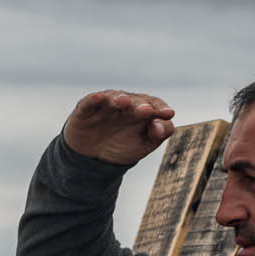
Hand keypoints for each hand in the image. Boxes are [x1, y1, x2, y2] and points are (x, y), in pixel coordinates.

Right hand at [61, 90, 175, 165]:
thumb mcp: (144, 145)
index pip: (155, 105)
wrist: (93, 158)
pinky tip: (99, 97)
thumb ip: (157, 135)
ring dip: (119, 98)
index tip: (168, 114)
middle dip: (141, 105)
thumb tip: (160, 125)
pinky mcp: (86, 109)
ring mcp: (106, 105)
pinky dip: (94, 98)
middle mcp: (125, 104)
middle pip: (135, 101)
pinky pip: (90, 101)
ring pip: (114, 97)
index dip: (161, 108)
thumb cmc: (122, 146)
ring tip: (124, 102)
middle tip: (146, 111)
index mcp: (142, 111)